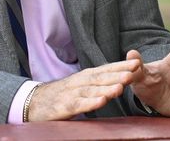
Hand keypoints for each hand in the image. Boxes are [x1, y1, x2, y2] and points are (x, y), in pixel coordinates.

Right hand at [27, 59, 141, 120]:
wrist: (33, 101)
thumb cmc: (61, 95)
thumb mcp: (80, 86)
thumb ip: (97, 84)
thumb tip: (119, 81)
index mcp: (85, 77)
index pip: (105, 69)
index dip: (121, 66)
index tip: (136, 62)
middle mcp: (80, 82)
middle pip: (101, 77)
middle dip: (119, 73)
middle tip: (134, 70)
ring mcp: (72, 93)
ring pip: (92, 90)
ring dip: (107, 87)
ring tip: (121, 86)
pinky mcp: (64, 106)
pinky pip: (79, 104)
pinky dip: (90, 102)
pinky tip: (101, 101)